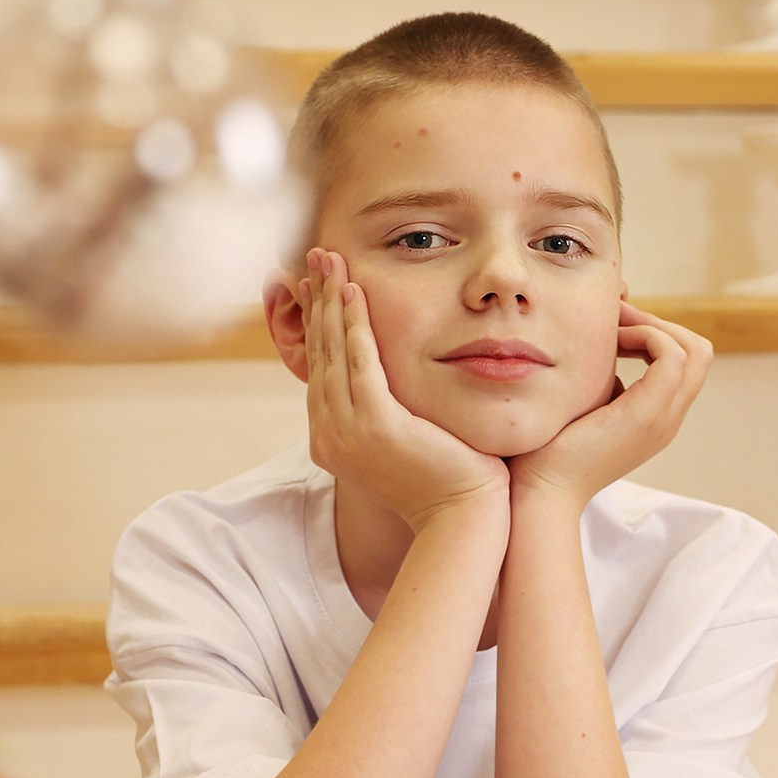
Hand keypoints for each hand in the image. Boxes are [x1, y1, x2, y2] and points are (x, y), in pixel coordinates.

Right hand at [299, 251, 506, 531]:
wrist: (462, 520)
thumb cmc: (449, 485)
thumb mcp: (408, 445)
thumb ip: (391, 416)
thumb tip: (397, 391)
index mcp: (333, 440)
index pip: (321, 369)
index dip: (318, 323)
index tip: (318, 286)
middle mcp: (329, 435)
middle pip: (319, 353)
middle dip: (316, 300)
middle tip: (315, 257)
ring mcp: (347, 431)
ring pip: (333, 351)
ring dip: (329, 300)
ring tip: (328, 259)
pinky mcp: (374, 425)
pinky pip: (359, 361)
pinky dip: (353, 324)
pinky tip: (352, 291)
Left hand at [506, 301, 711, 505]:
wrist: (540, 490)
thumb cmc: (547, 450)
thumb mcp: (585, 404)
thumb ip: (603, 380)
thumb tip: (602, 344)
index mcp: (656, 419)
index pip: (684, 362)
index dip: (657, 332)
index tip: (615, 324)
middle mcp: (667, 420)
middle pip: (699, 353)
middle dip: (661, 322)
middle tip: (618, 316)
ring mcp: (662, 420)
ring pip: (695, 351)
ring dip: (654, 325)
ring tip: (614, 326)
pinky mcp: (646, 416)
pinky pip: (671, 357)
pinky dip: (646, 335)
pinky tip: (612, 340)